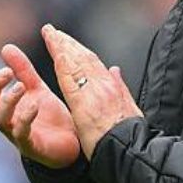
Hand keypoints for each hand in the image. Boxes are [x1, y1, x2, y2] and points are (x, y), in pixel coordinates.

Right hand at [0, 43, 80, 168]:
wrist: (71, 142)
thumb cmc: (48, 116)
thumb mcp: (35, 88)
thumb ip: (22, 70)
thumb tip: (6, 46)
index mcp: (3, 106)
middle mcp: (5, 121)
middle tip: (7, 72)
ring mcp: (15, 134)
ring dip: (7, 101)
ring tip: (21, 86)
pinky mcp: (31, 146)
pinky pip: (22, 133)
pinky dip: (25, 118)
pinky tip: (34, 105)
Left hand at [42, 24, 141, 157]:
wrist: (133, 152)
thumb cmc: (131, 135)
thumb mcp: (130, 108)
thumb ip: (120, 87)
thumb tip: (114, 69)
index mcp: (113, 87)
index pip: (92, 61)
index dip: (76, 48)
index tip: (65, 38)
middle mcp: (104, 85)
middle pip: (82, 58)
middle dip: (66, 42)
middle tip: (51, 30)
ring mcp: (95, 94)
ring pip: (76, 64)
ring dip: (62, 48)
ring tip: (49, 35)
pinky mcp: (85, 105)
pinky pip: (72, 81)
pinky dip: (65, 66)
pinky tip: (57, 54)